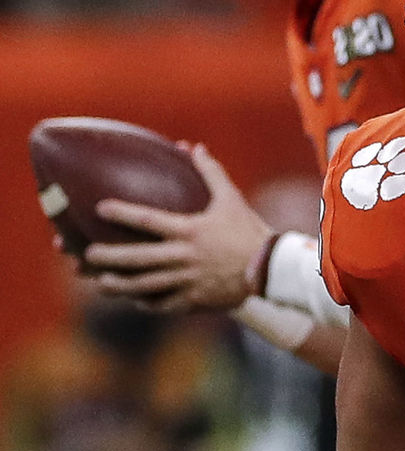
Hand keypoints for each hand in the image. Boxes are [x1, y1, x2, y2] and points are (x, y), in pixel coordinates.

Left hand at [83, 143, 273, 313]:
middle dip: (109, 257)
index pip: (148, 221)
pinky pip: (164, 304)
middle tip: (87, 254)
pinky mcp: (194, 300)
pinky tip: (134, 300)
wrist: (271, 269)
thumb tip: (193, 146)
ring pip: (145, 286)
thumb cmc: (249, 230)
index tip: (100, 208)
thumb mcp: (231, 198)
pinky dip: (147, 303)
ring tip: (101, 282)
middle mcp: (184, 257)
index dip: (122, 213)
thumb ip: (211, 173)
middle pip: (137, 258)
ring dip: (119, 284)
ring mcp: (188, 281)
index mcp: (190, 231)